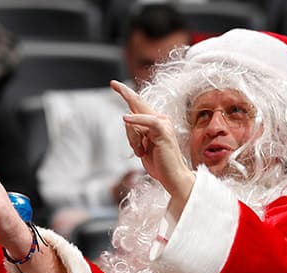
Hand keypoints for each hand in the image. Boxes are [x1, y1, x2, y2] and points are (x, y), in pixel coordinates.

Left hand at [111, 81, 194, 213]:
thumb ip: (134, 133)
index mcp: (153, 122)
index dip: (127, 94)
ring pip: (134, 123)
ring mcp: (162, 123)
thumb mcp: (141, 147)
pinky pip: (146, 121)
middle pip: (136, 104)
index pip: (138, 106)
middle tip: (113, 83)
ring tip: (142, 152)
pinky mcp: (163, 130)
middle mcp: (159, 119)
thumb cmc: (159, 163)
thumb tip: (126, 120)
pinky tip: (126, 118)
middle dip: (124, 92)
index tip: (115, 84)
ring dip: (132, 141)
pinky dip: (136, 120)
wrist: (172, 176)